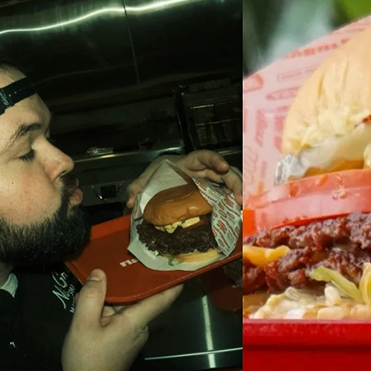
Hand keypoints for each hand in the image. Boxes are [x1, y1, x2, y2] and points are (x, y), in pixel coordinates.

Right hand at [59, 272, 183, 370]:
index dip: (173, 281)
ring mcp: (132, 338)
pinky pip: (119, 320)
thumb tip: (100, 272)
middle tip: (118, 261)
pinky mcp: (123, 344)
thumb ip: (91, 297)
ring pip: (126, 310)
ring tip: (97, 280)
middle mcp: (140, 329)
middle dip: (128, 284)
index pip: (162, 298)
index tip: (180, 264)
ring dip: (112, 298)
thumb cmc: (86, 361)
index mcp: (136, 322)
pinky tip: (91, 305)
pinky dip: (108, 311)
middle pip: (139, 300)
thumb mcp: (82, 324)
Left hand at [125, 150, 240, 214]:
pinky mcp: (215, 196)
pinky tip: (237, 213)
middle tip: (238, 198)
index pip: (205, 156)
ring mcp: (212, 184)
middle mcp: (206, 171)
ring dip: (238, 194)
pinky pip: (227, 197)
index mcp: (190, 162)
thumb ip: (137, 187)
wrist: (163, 186)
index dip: (215, 159)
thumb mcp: (146, 179)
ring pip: (231, 184)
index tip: (223, 167)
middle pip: (226, 172)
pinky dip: (233, 204)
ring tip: (241, 208)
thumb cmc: (158, 177)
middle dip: (235, 182)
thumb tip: (130, 201)